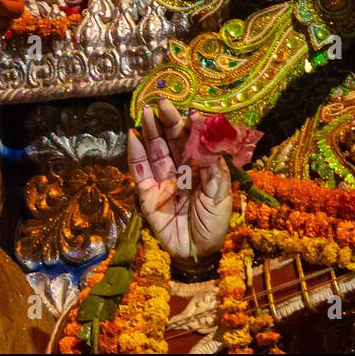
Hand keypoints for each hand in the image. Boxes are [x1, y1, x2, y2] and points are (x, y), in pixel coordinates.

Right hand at [129, 99, 232, 261]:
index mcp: (201, 167)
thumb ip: (215, 169)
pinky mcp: (147, 195)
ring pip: (155, 151)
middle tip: (161, 102)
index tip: (189, 111)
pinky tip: (133, 136)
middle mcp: (181, 169)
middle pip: (172, 141)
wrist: (198, 253)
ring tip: (146, 112)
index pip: (194, 141)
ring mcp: (163, 181)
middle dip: (167, 121)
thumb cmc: (215, 223)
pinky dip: (135, 154)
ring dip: (150, 131)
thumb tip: (210, 141)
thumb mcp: (221, 195)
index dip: (190, 126)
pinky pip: (139, 172)